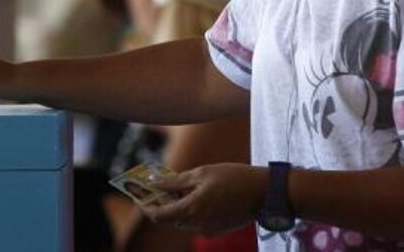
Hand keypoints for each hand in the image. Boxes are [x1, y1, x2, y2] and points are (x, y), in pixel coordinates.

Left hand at [142, 164, 265, 235]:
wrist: (264, 192)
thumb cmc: (233, 177)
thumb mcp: (202, 173)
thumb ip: (175, 181)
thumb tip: (154, 182)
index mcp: (190, 210)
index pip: (158, 215)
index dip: (146, 205)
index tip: (139, 194)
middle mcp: (197, 225)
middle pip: (170, 218)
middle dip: (163, 203)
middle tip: (160, 185)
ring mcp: (208, 230)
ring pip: (184, 220)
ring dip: (178, 206)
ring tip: (181, 186)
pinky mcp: (218, 230)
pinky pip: (197, 222)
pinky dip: (192, 210)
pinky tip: (198, 194)